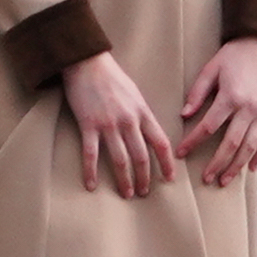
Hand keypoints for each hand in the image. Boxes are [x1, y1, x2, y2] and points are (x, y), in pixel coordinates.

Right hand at [62, 50, 176, 196]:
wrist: (87, 62)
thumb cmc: (112, 77)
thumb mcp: (135, 94)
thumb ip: (142, 114)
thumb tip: (148, 131)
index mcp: (143, 112)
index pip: (161, 143)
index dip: (167, 163)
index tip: (169, 178)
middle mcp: (129, 121)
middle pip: (141, 156)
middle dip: (145, 178)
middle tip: (144, 193)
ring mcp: (108, 124)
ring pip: (120, 159)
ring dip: (124, 180)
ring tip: (127, 194)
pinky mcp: (88, 125)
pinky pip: (91, 154)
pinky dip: (91, 172)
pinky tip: (91, 186)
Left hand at [174, 36, 256, 184]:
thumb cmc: (234, 56)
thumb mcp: (211, 69)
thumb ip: (198, 93)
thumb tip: (184, 114)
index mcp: (231, 97)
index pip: (208, 127)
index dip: (193, 142)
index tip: (181, 153)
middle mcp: (249, 108)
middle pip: (231, 143)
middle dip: (217, 164)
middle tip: (206, 178)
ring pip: (250, 146)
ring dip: (237, 166)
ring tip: (225, 180)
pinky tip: (251, 168)